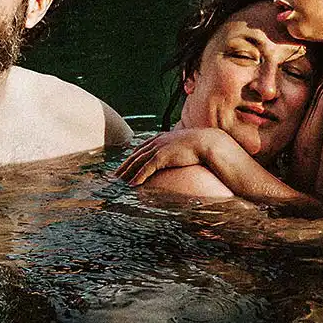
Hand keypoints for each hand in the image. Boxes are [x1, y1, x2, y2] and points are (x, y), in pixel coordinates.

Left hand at [116, 127, 235, 185]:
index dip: (131, 157)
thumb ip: (176, 149)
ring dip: (127, 173)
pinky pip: (146, 168)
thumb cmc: (199, 145)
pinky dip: (138, 177)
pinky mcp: (162, 156)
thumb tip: (177, 156)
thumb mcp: (184, 145)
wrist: (207, 142)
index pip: (140, 148)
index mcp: (160, 138)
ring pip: (137, 162)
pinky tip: (132, 184)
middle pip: (135, 155)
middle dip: (124, 166)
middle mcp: (156, 141)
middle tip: (115, 176)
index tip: (124, 165)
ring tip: (119, 182)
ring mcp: (158, 148)